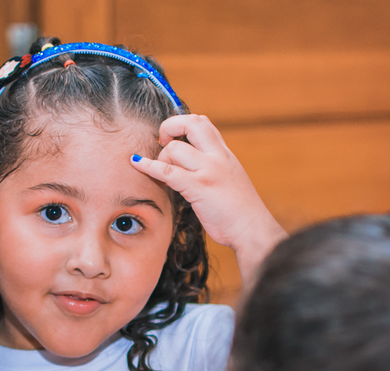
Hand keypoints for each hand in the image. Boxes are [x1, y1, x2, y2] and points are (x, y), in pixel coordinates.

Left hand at [130, 114, 285, 279]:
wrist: (252, 229)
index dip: (183, 124)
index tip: (174, 138)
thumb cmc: (240, 212)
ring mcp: (208, 170)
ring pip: (175, 149)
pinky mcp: (199, 187)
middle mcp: (218, 157)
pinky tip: (137, 164)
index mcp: (225, 154)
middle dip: (170, 126)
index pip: (203, 122)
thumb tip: (193, 166)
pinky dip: (148, 166)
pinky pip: (167, 171)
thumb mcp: (230, 179)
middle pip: (191, 123)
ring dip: (161, 159)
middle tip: (162, 141)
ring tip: (162, 175)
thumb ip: (214, 168)